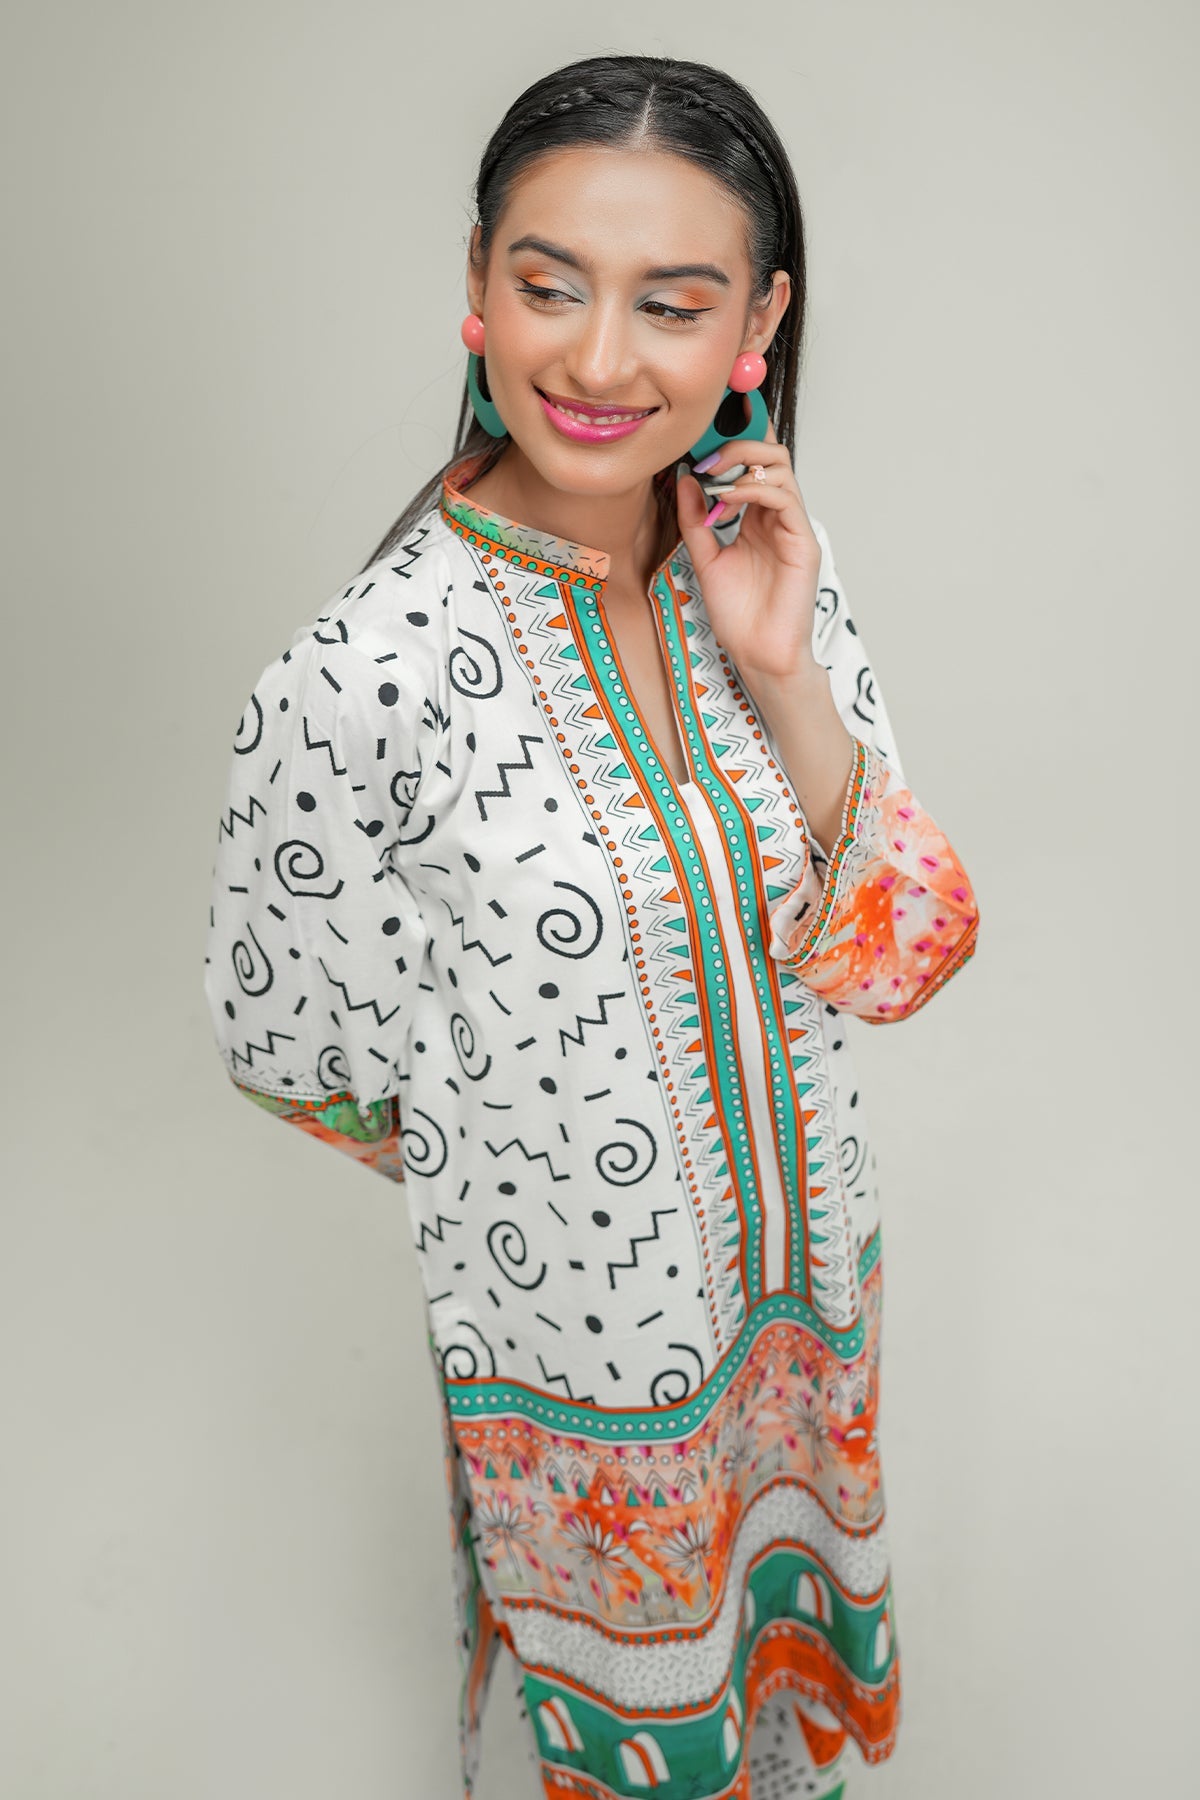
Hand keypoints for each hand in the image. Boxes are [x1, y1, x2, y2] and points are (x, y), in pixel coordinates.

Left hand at [675, 416, 821, 683]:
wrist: (757, 652)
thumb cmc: (738, 614)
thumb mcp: (704, 558)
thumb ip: (695, 520)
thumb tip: (684, 478)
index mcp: (756, 517)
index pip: (752, 463)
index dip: (732, 441)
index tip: (699, 435)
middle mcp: (777, 516)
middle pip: (770, 454)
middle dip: (735, 444)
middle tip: (702, 455)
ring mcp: (792, 526)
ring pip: (780, 467)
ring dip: (741, 463)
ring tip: (710, 477)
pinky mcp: (803, 542)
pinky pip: (784, 498)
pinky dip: (753, 490)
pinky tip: (725, 500)